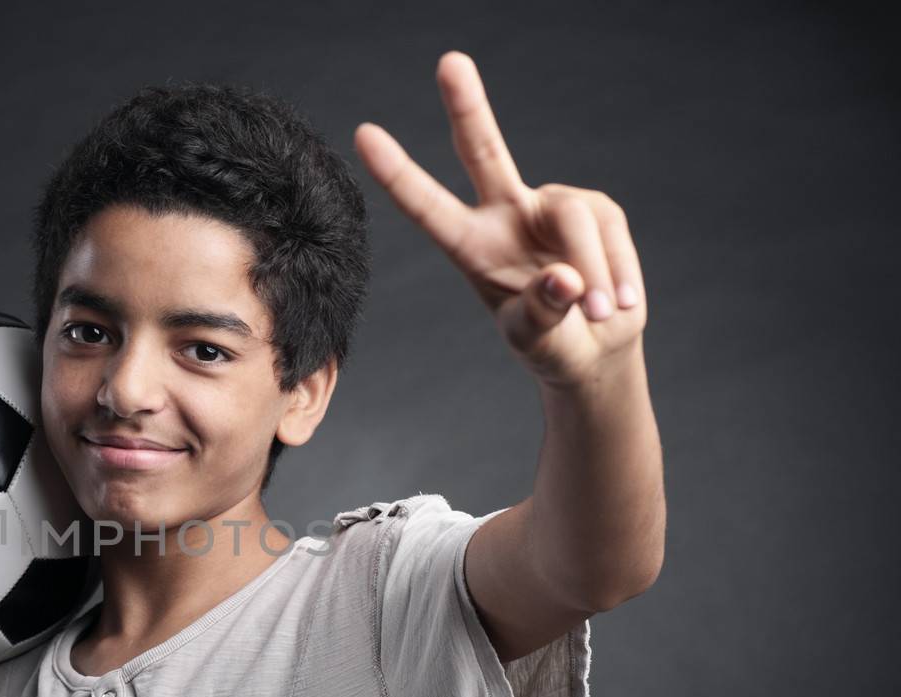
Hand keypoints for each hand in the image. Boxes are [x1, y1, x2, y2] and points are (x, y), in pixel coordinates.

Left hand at [353, 51, 646, 387]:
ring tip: (600, 313)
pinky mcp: (599, 209)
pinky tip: (618, 303)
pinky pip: (610, 235)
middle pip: (483, 152)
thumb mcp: (537, 340)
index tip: (364, 135)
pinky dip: (619, 275)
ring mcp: (553, 206)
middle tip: (449, 61)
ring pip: (576, 222)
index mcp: (471, 247)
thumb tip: (564, 277)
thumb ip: (543, 314)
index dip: (398, 174)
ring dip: (593, 274)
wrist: (595, 349)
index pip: (429, 208)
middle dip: (469, 105)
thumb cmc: (550, 343)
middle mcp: (506, 214)